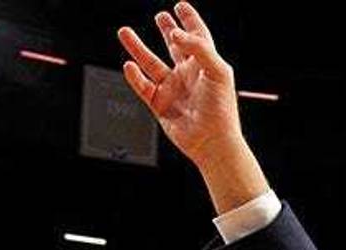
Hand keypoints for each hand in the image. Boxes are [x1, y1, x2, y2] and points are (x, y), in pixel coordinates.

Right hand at [117, 2, 243, 168]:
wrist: (212, 141)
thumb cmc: (221, 109)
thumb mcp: (218, 71)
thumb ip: (199, 47)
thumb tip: (177, 33)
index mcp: (206, 66)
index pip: (198, 37)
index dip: (190, 21)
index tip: (181, 6)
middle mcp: (189, 76)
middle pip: (175, 47)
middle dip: (168, 31)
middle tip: (160, 16)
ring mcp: (174, 89)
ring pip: (151, 63)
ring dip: (137, 48)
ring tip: (124, 31)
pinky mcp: (160, 104)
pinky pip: (143, 86)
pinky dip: (134, 76)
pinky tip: (129, 65)